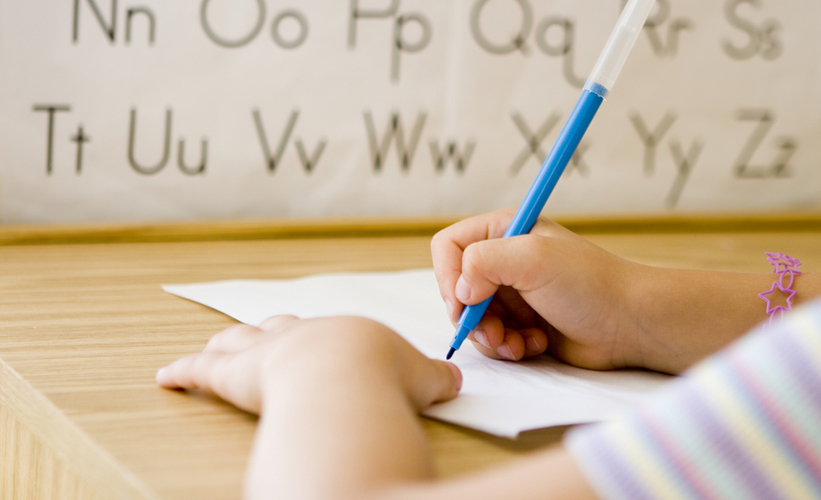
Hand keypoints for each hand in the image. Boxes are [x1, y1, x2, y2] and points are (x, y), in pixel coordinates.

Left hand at [156, 315, 461, 415]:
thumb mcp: (421, 376)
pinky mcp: (232, 374)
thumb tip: (455, 380)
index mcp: (341, 335)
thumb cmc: (382, 373)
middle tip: (259, 337)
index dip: (317, 339)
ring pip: (236, 343)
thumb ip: (436, 377)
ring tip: (215, 348)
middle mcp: (298, 336)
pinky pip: (199, 372)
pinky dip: (180, 373)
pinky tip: (165, 377)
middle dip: (268, 333)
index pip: (325, 334)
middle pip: (275, 329)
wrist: (346, 374)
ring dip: (224, 346)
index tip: (316, 342)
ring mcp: (263, 352)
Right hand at [432, 208, 649, 369]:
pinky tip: (535, 345)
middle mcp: (505, 261)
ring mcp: (513, 294)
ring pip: (473, 320)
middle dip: (471, 317)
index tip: (465, 302)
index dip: (448, 276)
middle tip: (494, 333)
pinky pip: (494, 339)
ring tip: (519, 344)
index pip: (448, 247)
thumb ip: (483, 261)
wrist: (630, 324)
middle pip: (456, 289)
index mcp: (503, 232)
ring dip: (491, 337)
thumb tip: (459, 291)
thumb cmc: (590, 284)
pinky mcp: (522, 324)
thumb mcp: (533, 258)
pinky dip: (509, 347)